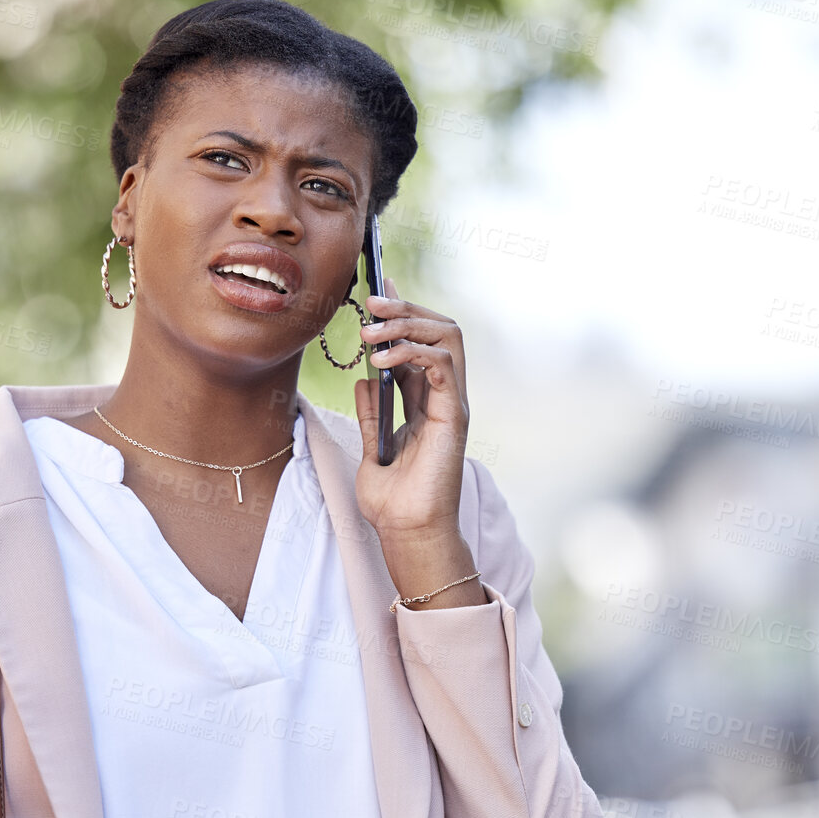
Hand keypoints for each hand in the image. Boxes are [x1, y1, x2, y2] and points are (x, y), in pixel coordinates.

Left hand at [351, 276, 469, 540]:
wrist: (406, 531)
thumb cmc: (393, 500)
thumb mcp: (371, 446)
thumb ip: (372, 411)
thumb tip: (364, 379)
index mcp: (426, 400)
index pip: (420, 340)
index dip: (402, 310)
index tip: (377, 286)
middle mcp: (444, 396)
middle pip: (438, 328)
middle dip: (405, 306)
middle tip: (370, 301)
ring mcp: (453, 403)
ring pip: (447, 335)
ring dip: (407, 322)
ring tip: (370, 330)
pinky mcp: (454, 414)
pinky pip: (444, 363)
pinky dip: (413, 351)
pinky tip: (382, 359)